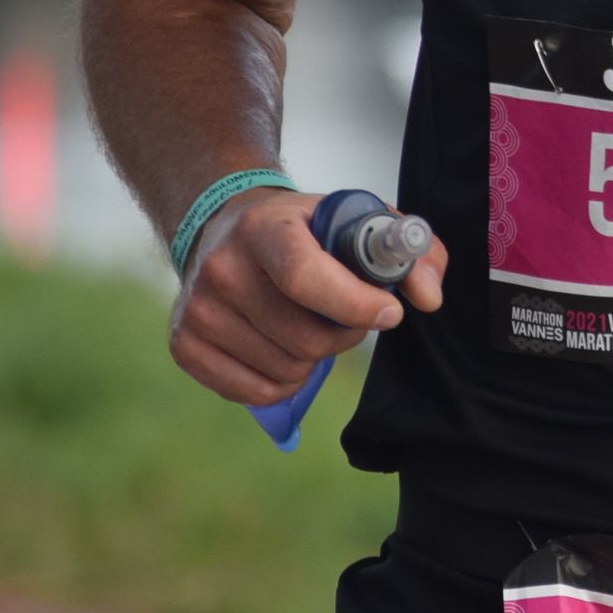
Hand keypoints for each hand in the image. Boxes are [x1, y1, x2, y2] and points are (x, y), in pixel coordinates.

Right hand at [167, 187, 447, 406]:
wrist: (227, 225)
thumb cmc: (309, 229)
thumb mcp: (361, 220)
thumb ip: (411, 252)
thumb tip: (428, 298)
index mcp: (264, 227)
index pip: (305, 279)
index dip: (356, 306)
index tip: (390, 313)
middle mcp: (220, 267)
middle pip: (303, 337)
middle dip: (345, 336)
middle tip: (350, 318)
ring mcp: (198, 309)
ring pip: (285, 369)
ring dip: (315, 359)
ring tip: (313, 326)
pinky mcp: (184, 343)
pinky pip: (254, 392)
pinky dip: (284, 383)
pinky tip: (286, 352)